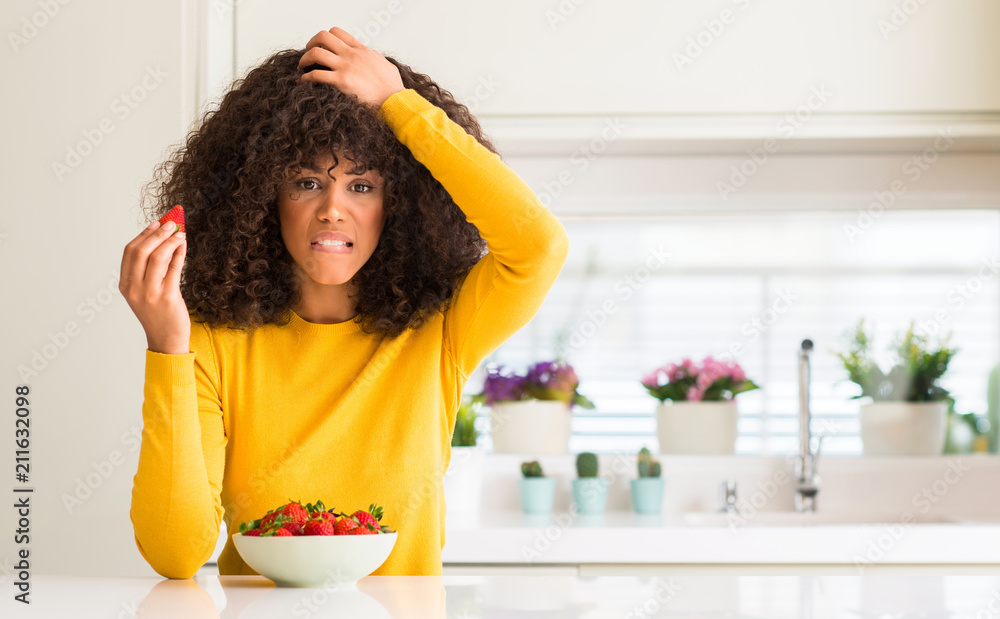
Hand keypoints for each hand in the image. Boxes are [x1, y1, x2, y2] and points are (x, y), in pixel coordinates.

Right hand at [119, 219, 190, 354]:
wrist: (166, 340)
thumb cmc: (158, 314)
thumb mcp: (144, 292)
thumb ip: (148, 270)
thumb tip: (161, 239)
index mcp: (125, 285)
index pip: (130, 252)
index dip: (144, 234)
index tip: (157, 222)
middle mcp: (134, 288)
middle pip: (142, 251)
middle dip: (157, 233)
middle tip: (171, 222)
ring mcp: (150, 293)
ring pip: (157, 257)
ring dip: (169, 240)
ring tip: (180, 231)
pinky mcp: (168, 297)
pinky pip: (174, 268)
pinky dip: (179, 253)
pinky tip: (184, 245)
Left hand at [297, 27, 404, 108]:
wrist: (395, 101)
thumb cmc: (392, 88)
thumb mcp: (384, 65)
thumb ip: (373, 57)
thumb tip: (369, 54)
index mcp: (361, 50)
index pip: (337, 32)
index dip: (325, 37)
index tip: (321, 46)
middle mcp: (351, 55)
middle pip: (323, 37)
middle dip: (311, 43)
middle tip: (308, 53)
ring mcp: (346, 67)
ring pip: (316, 52)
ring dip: (305, 59)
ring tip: (303, 67)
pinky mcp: (341, 82)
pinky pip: (316, 75)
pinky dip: (306, 77)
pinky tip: (304, 82)